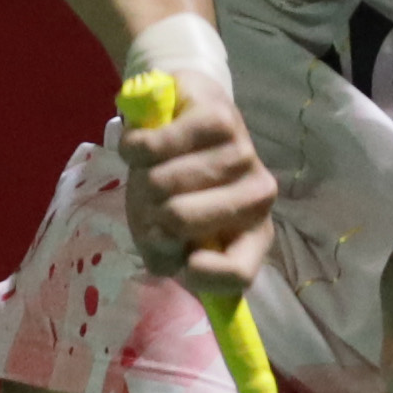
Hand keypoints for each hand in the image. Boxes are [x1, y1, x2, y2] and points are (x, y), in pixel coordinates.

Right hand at [114, 88, 278, 295]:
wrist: (185, 119)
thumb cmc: (177, 187)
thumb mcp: (164, 235)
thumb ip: (163, 253)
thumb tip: (162, 242)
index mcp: (251, 234)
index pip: (238, 272)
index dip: (203, 275)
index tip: (182, 263)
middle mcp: (259, 195)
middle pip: (179, 219)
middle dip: (149, 211)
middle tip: (152, 198)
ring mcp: (242, 153)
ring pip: (161, 182)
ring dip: (140, 177)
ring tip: (150, 168)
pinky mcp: (218, 117)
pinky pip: (152, 148)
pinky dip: (134, 150)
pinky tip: (144, 146)